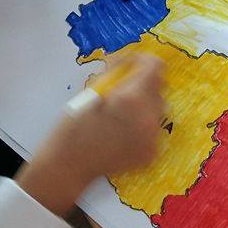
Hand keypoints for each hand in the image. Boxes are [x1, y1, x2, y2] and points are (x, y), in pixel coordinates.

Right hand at [16, 53, 164, 214]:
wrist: (68, 166)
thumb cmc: (73, 126)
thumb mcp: (92, 91)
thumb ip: (116, 74)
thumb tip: (129, 61)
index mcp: (132, 98)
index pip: (155, 67)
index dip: (142, 61)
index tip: (130, 66)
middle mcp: (148, 118)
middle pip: (159, 87)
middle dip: (142, 84)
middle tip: (120, 90)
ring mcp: (152, 138)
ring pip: (158, 109)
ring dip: (143, 105)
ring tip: (119, 114)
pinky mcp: (151, 153)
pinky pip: (153, 130)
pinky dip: (141, 126)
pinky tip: (121, 131)